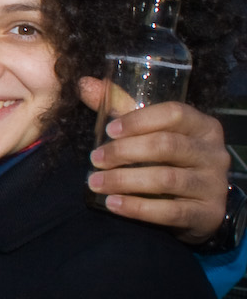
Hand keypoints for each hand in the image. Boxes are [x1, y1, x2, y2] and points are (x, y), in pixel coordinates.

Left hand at [80, 78, 229, 242]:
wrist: (199, 204)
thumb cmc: (170, 158)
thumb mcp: (153, 131)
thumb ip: (122, 107)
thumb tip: (85, 84)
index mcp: (203, 126)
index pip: (175, 113)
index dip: (139, 120)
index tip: (108, 130)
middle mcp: (214, 153)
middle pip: (167, 145)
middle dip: (125, 152)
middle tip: (95, 159)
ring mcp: (214, 185)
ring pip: (167, 179)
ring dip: (124, 180)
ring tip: (95, 182)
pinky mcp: (208, 214)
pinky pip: (171, 212)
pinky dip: (138, 208)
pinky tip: (113, 204)